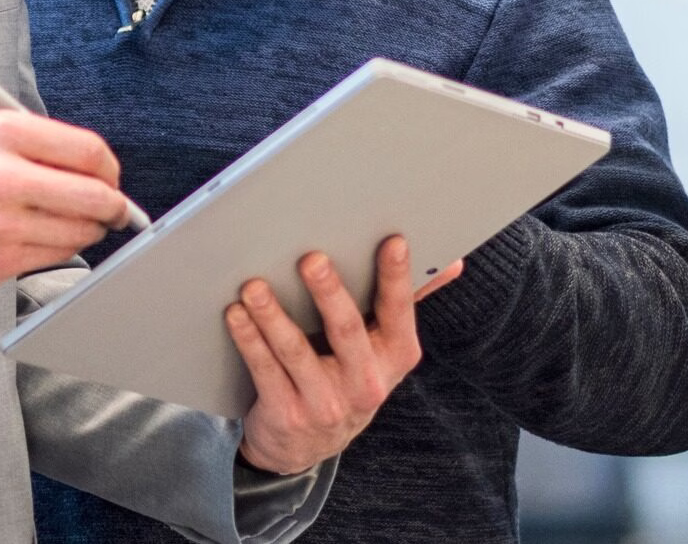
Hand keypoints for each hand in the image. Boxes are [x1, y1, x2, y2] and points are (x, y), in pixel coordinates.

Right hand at [0, 110, 131, 294]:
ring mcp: (3, 223)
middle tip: (111, 209)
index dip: (109, 169)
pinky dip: (58, 249)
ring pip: (80, 231)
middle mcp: (4, 175)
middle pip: (96, 194)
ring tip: (67, 224)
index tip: (110, 178)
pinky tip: (38, 239)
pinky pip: (55, 256)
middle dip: (112, 206)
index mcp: (1, 133)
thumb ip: (29, 147)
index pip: (88, 150)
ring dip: (87, 231)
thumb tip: (88, 167)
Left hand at [230, 235, 442, 475]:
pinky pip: (265, 370)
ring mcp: (326, 403)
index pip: (399, 312)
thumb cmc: (346, 379)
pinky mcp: (288, 414)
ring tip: (254, 286)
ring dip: (272, 315)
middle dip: (329, 293)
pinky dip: (249, 339)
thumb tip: (452, 261)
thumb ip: (406, 303)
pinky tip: (235, 314)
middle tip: (311, 259)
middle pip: (347, 331)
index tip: (393, 241)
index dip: (397, 278)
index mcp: (394, 357)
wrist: (307, 446)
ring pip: (296, 351)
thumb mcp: (383, 350)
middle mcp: (365, 383)